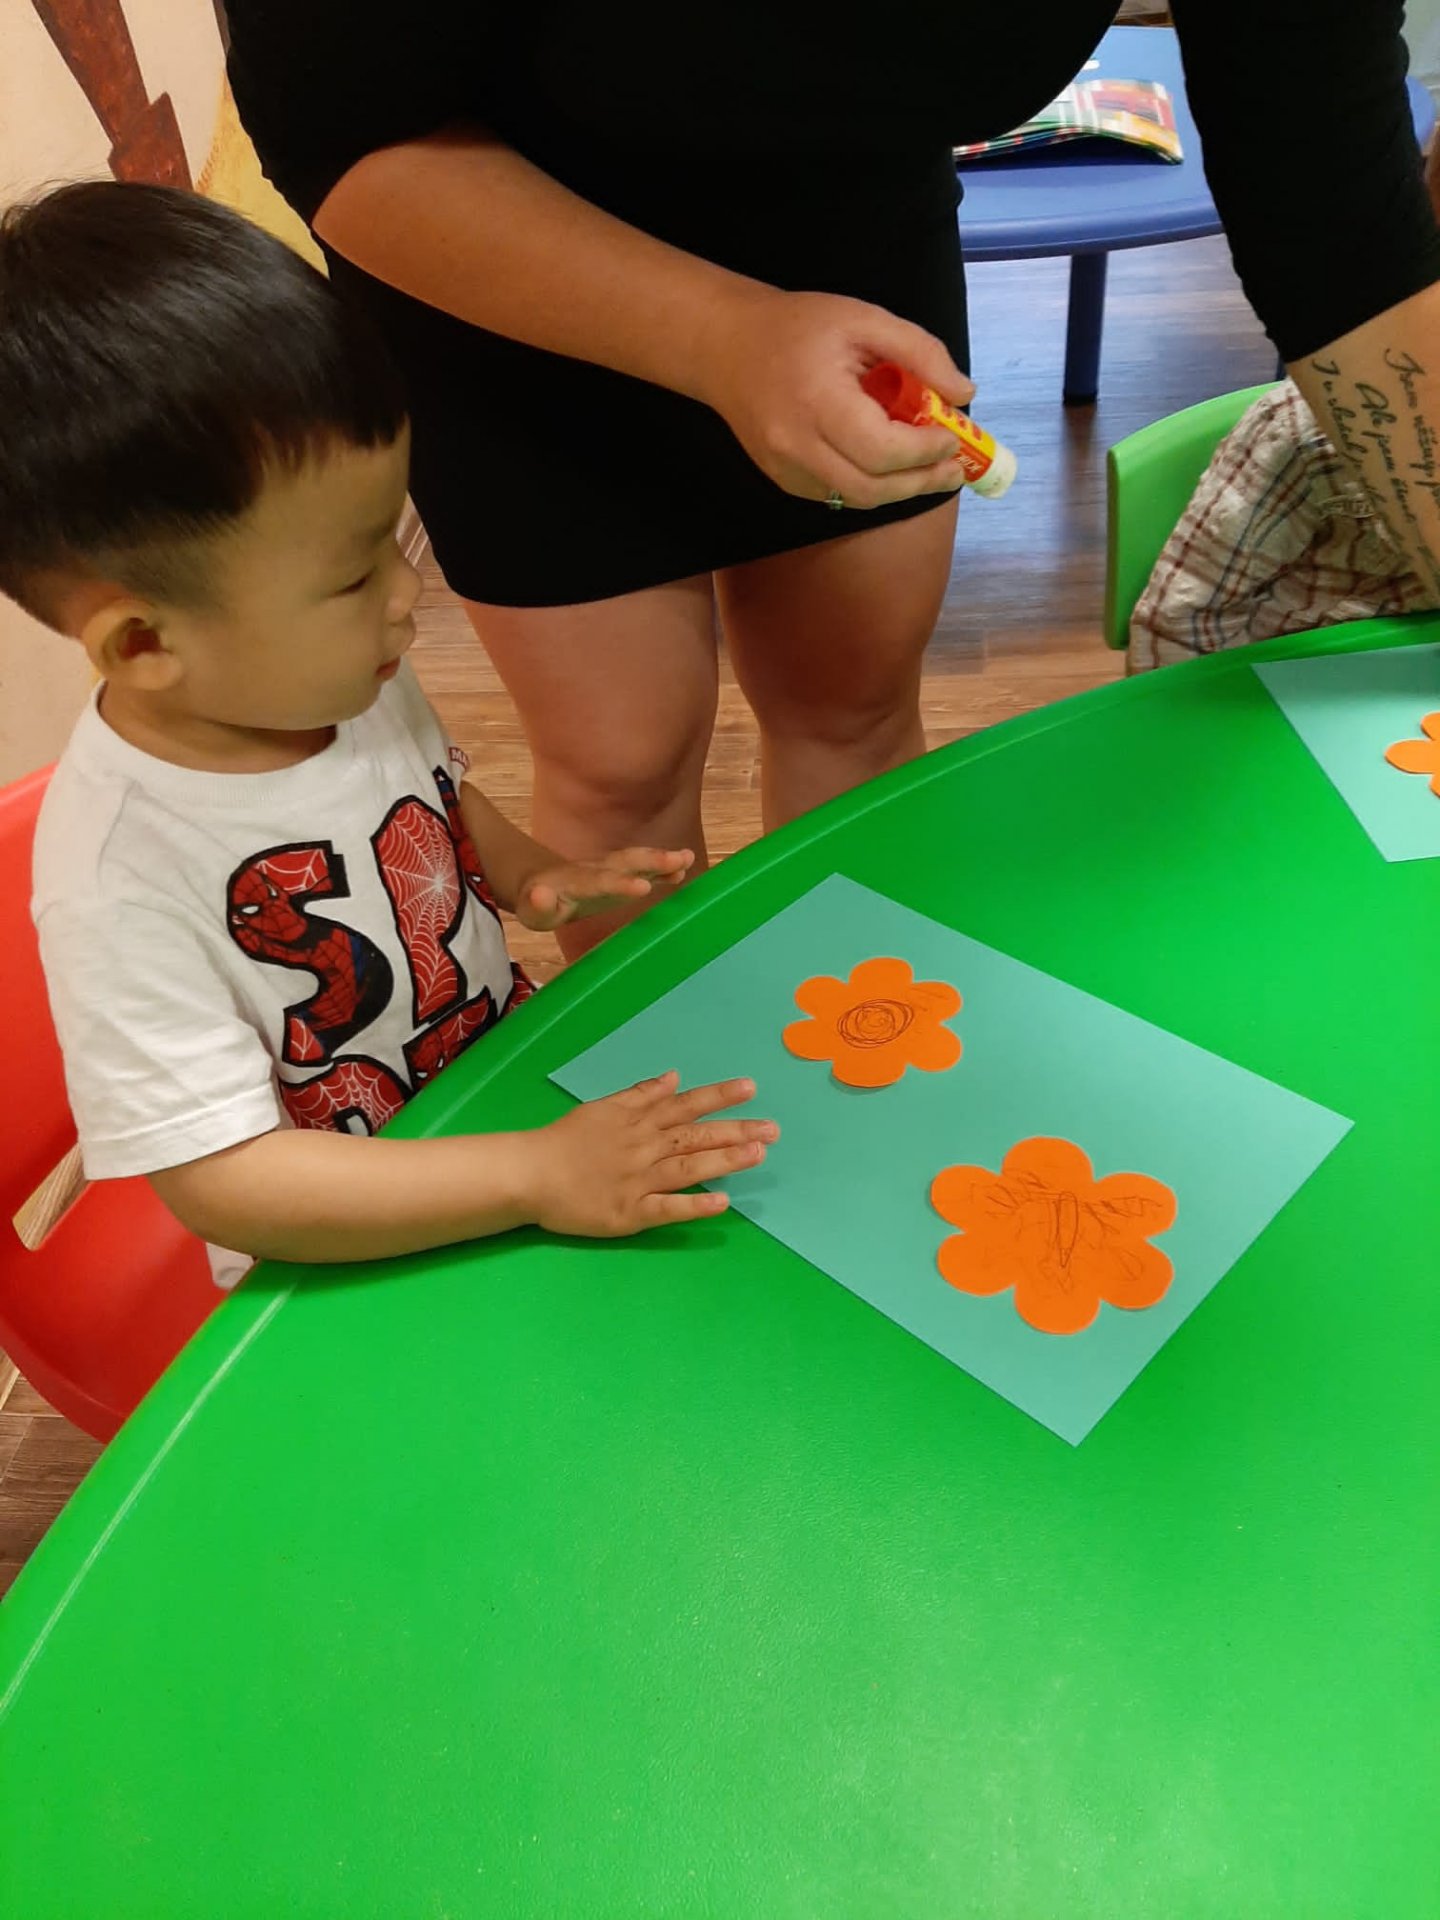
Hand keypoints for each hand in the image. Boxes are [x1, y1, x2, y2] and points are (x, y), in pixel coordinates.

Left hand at [516, 846, 693, 929]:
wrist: (539, 881)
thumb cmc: (536, 904)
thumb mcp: (532, 910)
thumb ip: (539, 905)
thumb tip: (542, 895)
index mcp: (577, 882)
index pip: (601, 882)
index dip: (622, 885)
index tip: (644, 888)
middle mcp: (597, 870)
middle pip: (626, 862)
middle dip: (652, 862)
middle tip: (679, 860)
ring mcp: (609, 869)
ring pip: (637, 860)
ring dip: (661, 859)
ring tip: (688, 858)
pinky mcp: (619, 875)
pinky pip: (642, 868)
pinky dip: (661, 867)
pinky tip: (684, 869)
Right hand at [525, 1071, 777, 1236]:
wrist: (531, 1174)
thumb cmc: (565, 1140)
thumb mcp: (602, 1107)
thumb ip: (640, 1094)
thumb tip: (674, 1077)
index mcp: (638, 1121)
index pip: (686, 1105)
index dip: (719, 1096)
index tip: (751, 1088)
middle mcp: (644, 1147)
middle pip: (696, 1136)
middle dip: (737, 1130)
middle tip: (774, 1129)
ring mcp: (639, 1181)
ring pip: (689, 1167)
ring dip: (725, 1160)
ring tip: (758, 1154)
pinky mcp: (630, 1212)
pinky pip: (668, 1208)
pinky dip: (695, 1205)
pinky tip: (722, 1202)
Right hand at [692, 286, 975, 507]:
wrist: (726, 345)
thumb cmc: (798, 327)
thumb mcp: (864, 319)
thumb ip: (920, 352)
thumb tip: (963, 394)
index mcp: (818, 403)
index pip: (883, 450)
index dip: (925, 452)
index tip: (953, 437)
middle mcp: (796, 447)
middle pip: (872, 488)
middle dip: (921, 482)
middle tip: (953, 469)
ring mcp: (785, 470)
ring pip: (855, 499)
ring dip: (899, 489)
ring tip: (929, 470)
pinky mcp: (782, 480)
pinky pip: (836, 495)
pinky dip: (869, 485)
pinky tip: (887, 466)